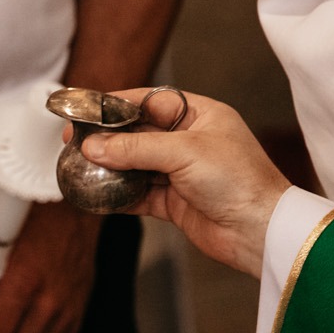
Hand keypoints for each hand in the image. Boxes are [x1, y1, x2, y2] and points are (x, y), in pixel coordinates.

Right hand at [78, 91, 289, 276]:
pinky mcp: (175, 202)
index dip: (117, 104)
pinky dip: (118, 195)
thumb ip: (135, 148)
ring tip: (79, 166)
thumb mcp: (184, 152)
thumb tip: (94, 147)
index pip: (151, 101)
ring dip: (110, 167)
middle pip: (139, 133)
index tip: (87, 110)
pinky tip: (96, 195)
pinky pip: (139, 194)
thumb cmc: (238, 180)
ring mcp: (182, 173)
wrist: (259, 231)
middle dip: (108, 138)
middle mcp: (191, 141)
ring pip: (136, 165)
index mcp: (201, 116)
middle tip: (74, 140)